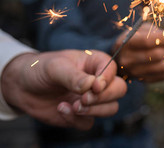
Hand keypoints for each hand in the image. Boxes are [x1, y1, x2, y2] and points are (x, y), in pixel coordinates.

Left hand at [1, 50, 126, 129]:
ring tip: (73, 106)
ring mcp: (92, 99)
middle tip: (84, 99)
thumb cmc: (40, 69)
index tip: (94, 87)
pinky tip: (61, 109)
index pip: (112, 69)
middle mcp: (98, 81)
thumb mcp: (55, 67)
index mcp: (95, 63)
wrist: (21, 87)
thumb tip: (91, 86)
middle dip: (104, 97)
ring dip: (94, 111)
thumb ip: (73, 76)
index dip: (106, 79)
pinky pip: (89, 123)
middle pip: (119, 90)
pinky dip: (76, 120)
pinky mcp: (82, 115)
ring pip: (111, 108)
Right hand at [116, 23, 163, 82]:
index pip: (148, 41)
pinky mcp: (143, 80)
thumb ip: (157, 31)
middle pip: (157, 55)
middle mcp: (128, 60)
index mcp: (126, 43)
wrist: (121, 57)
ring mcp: (135, 72)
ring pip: (163, 66)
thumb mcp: (141, 30)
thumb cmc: (136, 39)